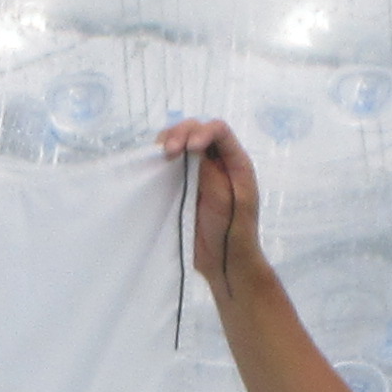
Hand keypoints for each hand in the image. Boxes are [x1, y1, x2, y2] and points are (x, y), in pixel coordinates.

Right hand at [159, 118, 260, 298]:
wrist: (224, 261)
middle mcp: (217, 161)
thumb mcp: (225, 199)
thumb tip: (190, 149)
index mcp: (235, 161)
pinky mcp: (183, 183)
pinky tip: (156, 163)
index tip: (189, 148)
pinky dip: (162, 159)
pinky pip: (172, 163)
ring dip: (169, 142)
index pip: (219, 131)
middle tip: (167, 151)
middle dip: (181, 133)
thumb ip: (210, 172)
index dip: (202, 132)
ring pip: (181, 142)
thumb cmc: (233, 231)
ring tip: (161, 154)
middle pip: (197, 130)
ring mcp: (199, 171)